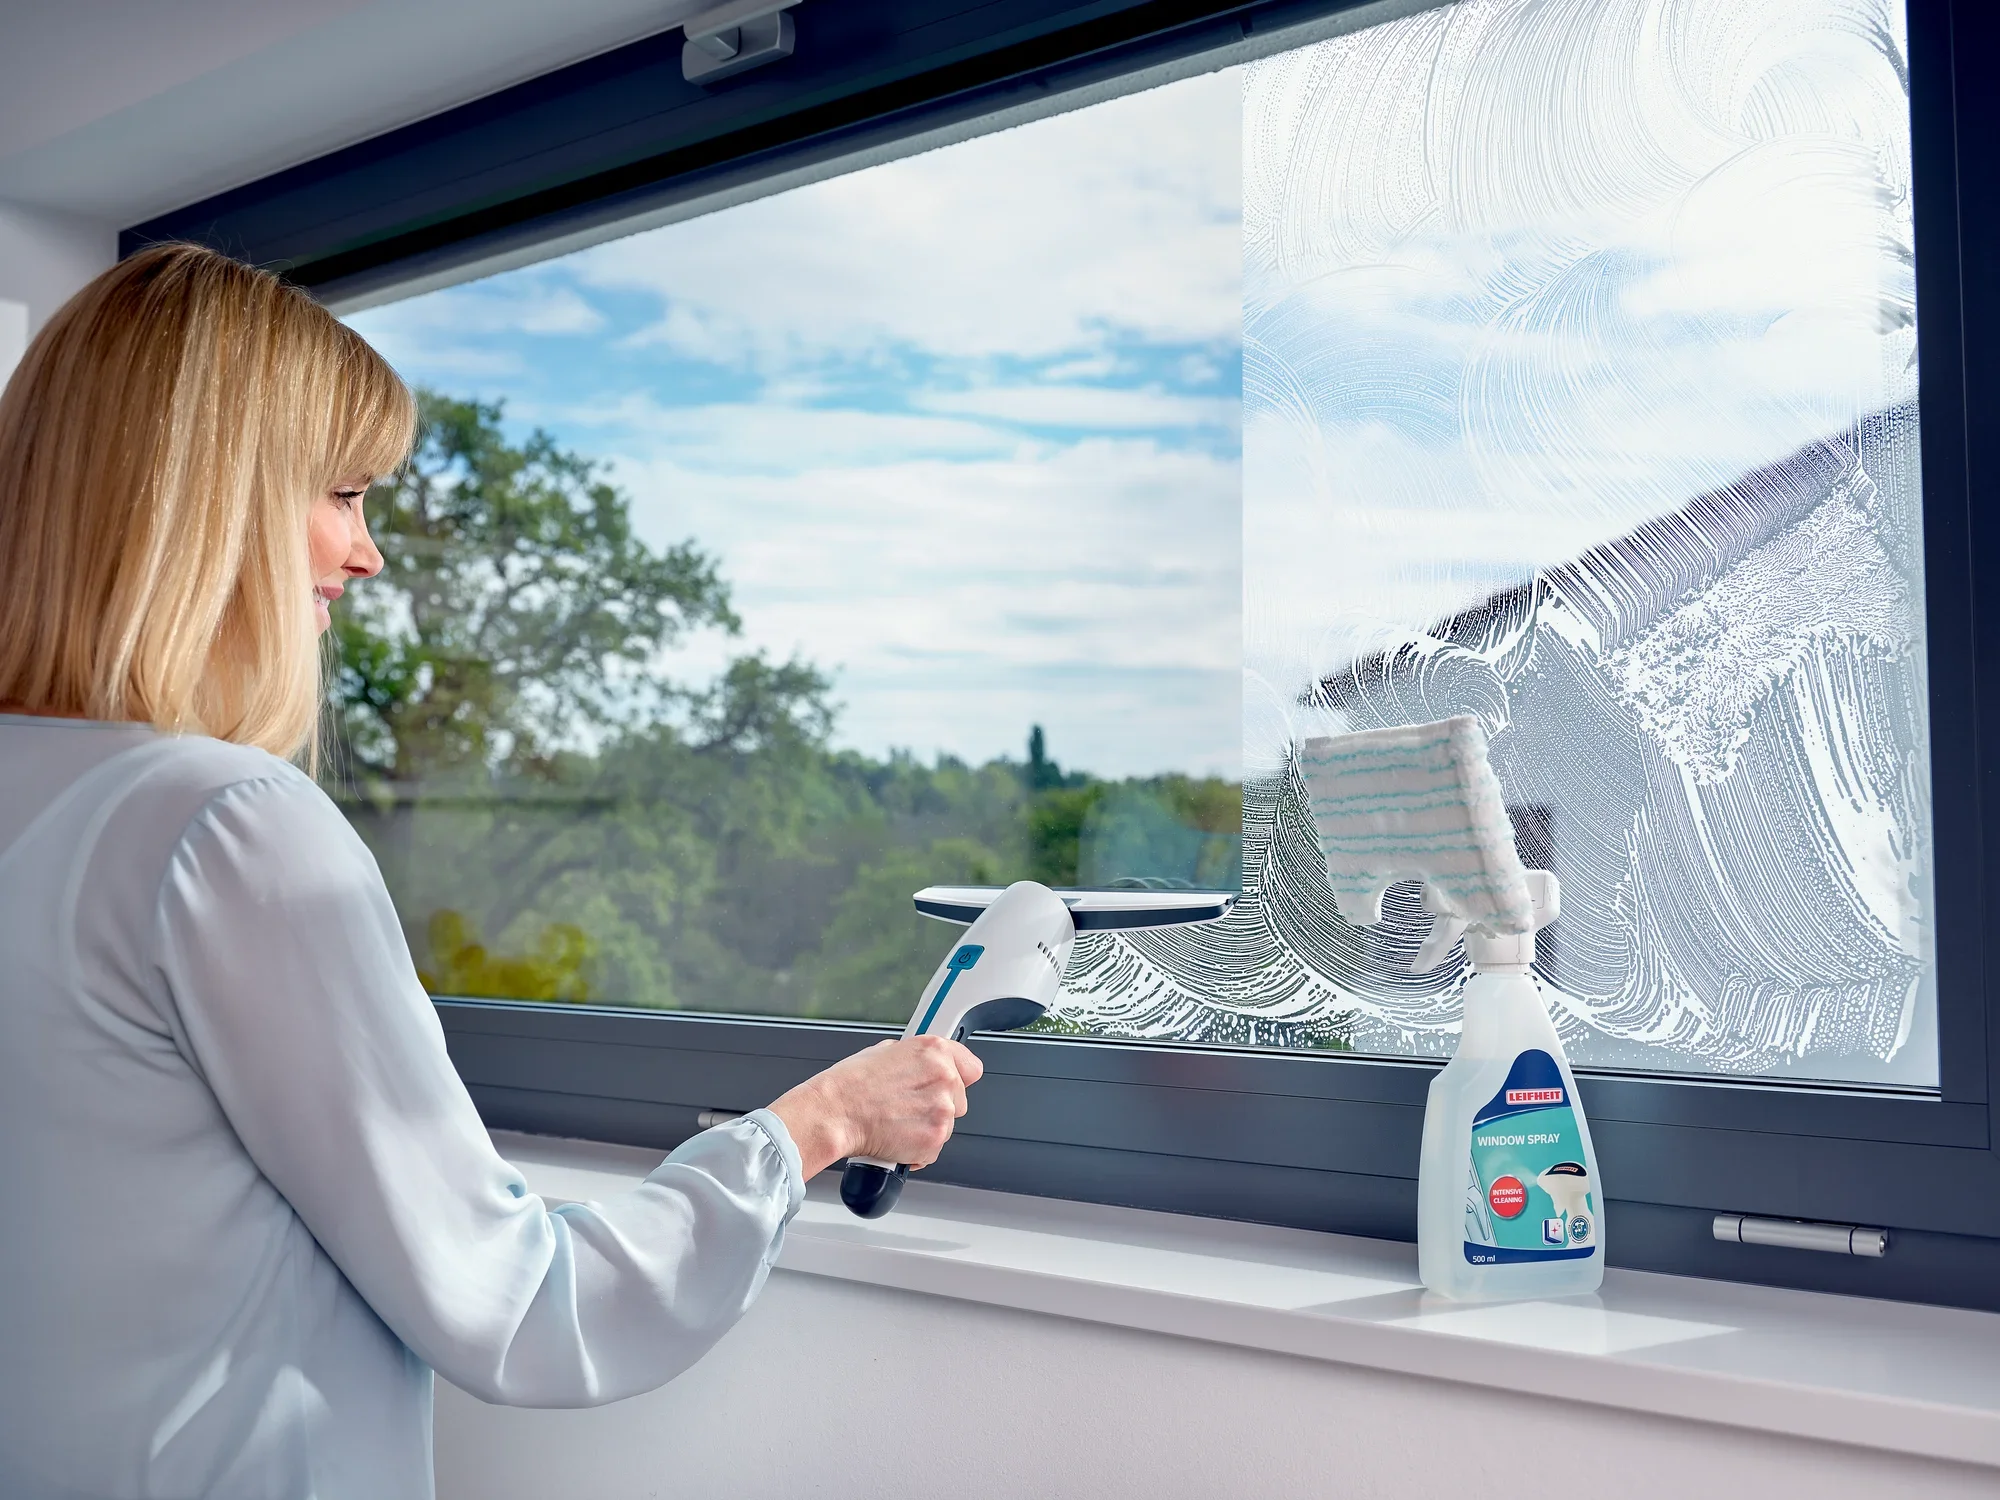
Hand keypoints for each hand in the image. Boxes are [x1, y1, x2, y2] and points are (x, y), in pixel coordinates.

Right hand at [767, 1035, 984, 1179]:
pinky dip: (917, 1149)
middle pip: (959, 1100)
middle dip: (937, 1106)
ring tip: (897, 1122)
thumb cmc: (851, 1084)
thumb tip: (924, 1068)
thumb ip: (918, 1060)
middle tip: (908, 1107)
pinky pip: (934, 1148)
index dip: (957, 1078)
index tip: (948, 1085)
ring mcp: (943, 1110)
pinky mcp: (934, 1139)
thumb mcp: (887, 1051)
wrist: (835, 1113)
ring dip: (927, 1128)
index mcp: (935, 1051)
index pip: (971, 1067)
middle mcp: (945, 1078)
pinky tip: (896, 1137)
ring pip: (947, 1125)